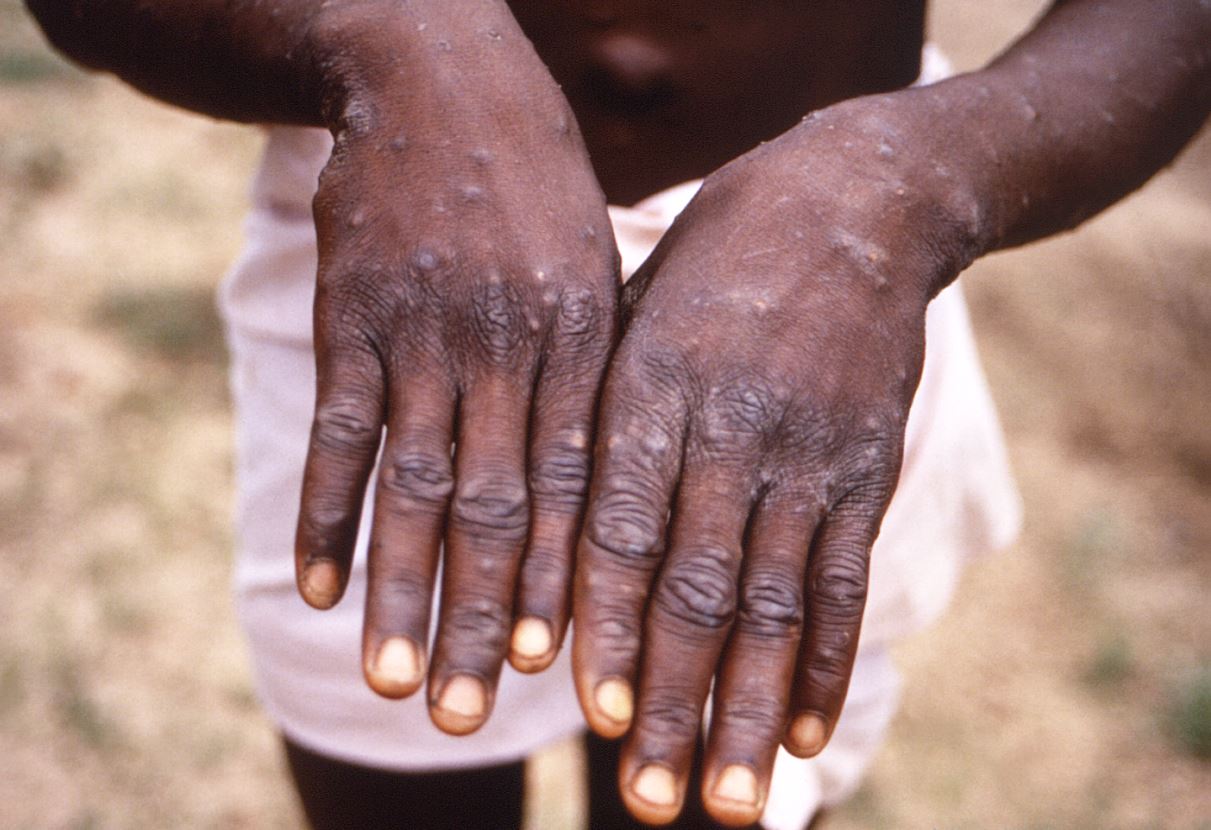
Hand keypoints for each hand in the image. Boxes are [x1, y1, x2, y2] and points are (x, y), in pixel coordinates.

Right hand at [292, 7, 618, 734]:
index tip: (559, 668)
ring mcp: (424, 333)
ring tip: (396, 679)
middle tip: (475, 713)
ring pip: (413, 485)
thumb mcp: (596, 263)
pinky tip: (314, 586)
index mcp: (582, 339)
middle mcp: (506, 346)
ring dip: (401, 589)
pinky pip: (338, 431)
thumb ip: (598, 369)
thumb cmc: (535, 186)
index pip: (577, 484)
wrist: (440, 78)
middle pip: (497, 506)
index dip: (566, 579)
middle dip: (485, 615)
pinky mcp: (353, 318)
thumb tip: (609, 483)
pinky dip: (324, 511)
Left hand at [572, 95, 977, 823]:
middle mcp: (730, 427)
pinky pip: (844, 577)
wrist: (852, 203)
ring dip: (746, 708)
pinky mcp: (865, 466)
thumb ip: (598, 413)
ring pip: (773, 601)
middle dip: (670, 699)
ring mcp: (807, 451)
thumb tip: (542, 528)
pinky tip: (803, 731)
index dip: (604, 622)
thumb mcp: (636, 309)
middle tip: (647, 800)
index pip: (618, 525)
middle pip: (695, 585)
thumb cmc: (714, 263)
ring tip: (725, 801)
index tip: (587, 712)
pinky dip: (824, 660)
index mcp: (651, 385)